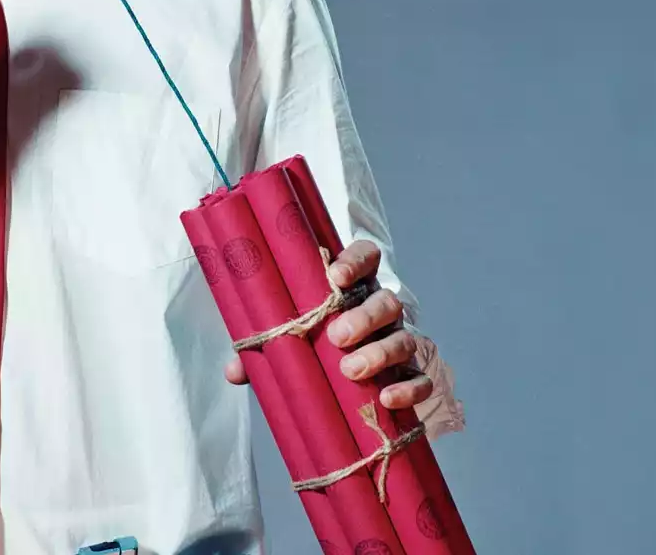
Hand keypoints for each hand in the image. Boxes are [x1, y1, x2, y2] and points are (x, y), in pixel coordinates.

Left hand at [221, 239, 435, 411]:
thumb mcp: (283, 339)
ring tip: (350, 371)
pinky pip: (421, 377)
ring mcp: (397, 340)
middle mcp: (380, 310)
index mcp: (352, 287)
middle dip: (364, 317)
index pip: (366, 257)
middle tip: (336, 336)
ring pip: (404, 338)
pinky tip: (387, 399)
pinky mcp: (410, 373)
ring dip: (380, 352)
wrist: (339, 379)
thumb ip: (262, 348)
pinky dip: (409, 387)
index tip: (334, 276)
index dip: (356, 261)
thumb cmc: (309, 344)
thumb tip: (234, 370)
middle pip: (386, 301)